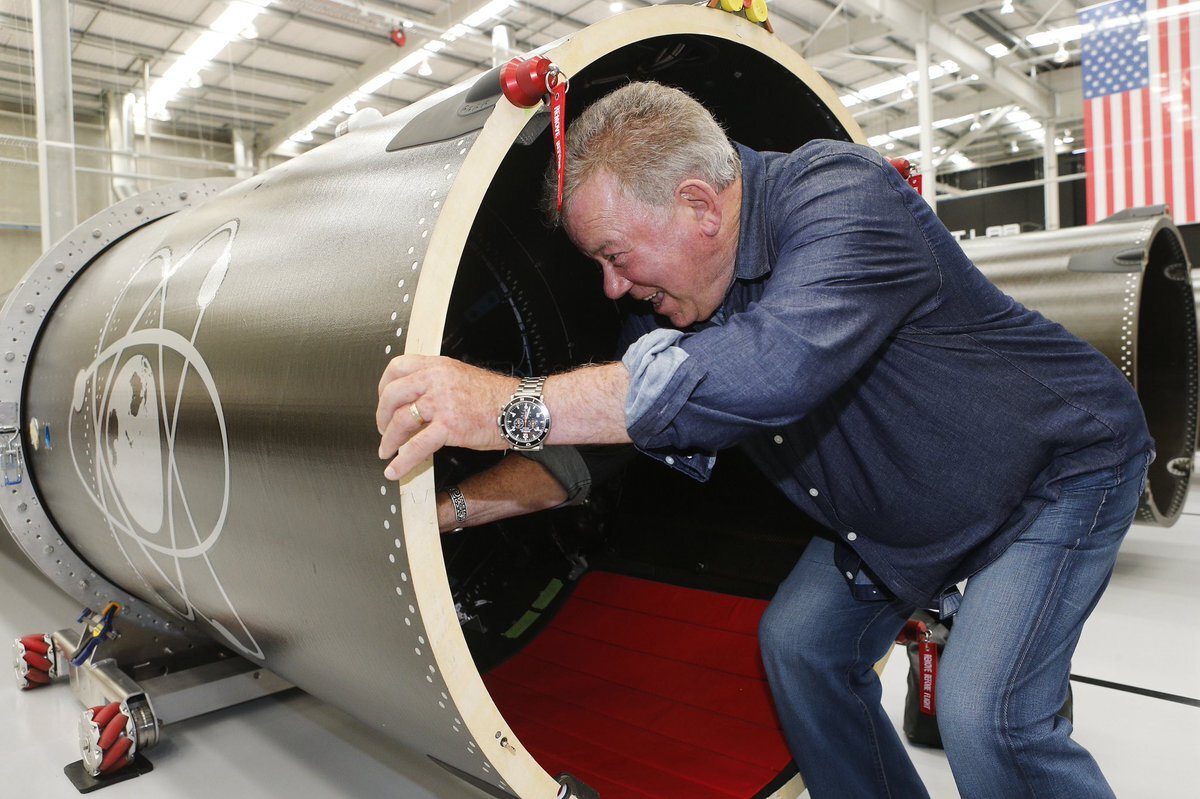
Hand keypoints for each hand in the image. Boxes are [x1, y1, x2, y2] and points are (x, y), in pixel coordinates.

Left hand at [377, 355, 516, 480]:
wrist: (520, 408)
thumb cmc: (496, 397)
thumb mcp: (461, 378)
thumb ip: (437, 383)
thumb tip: (417, 402)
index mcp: (438, 366)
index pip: (397, 366)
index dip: (384, 386)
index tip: (384, 401)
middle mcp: (436, 380)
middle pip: (392, 393)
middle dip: (381, 415)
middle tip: (383, 429)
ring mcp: (441, 402)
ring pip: (400, 420)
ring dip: (389, 439)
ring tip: (387, 451)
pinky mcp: (449, 425)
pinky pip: (417, 446)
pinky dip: (403, 461)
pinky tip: (395, 470)